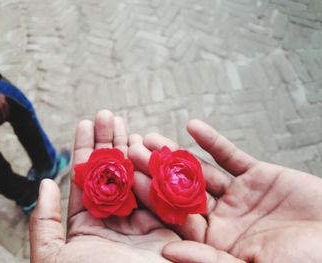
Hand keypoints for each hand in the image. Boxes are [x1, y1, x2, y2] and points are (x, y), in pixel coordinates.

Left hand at [29, 110, 179, 262]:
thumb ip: (45, 223)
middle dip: (109, 141)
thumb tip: (43, 183)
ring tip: (125, 123)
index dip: (85, 149)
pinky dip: (158, 170)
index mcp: (88, 226)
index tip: (85, 123)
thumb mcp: (54, 257)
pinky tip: (150, 147)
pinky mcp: (168, 229)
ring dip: (132, 149)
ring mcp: (143, 223)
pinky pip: (162, 193)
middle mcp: (116, 221)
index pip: (87, 179)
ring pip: (137, 177)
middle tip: (107, 115)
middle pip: (113, 172)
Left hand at [129, 120, 321, 262]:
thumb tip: (166, 252)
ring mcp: (238, 195)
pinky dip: (213, 141)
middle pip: (181, 190)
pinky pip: (231, 155)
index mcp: (213, 242)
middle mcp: (221, 218)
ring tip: (151, 136)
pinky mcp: (257, 175)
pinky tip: (192, 126)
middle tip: (130, 149)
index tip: (128, 178)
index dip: (150, 198)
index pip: (174, 218)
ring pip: (201, 170)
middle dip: (156, 170)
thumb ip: (210, 261)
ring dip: (177, 153)